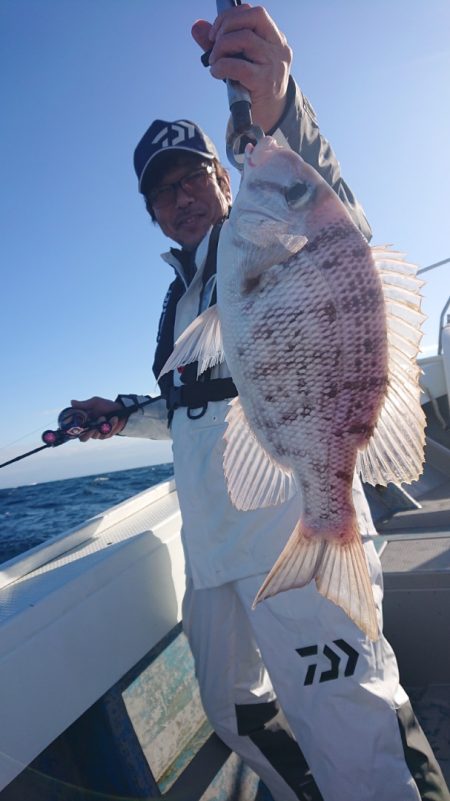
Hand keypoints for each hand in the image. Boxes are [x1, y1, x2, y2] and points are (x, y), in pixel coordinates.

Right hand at [70, 397, 125, 441]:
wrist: (120, 409)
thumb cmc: (106, 406)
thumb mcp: (95, 402)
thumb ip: (84, 404)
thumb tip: (71, 402)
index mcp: (84, 422)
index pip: (76, 431)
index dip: (75, 431)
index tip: (79, 426)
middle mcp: (89, 430)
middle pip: (84, 438)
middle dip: (89, 432)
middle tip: (93, 426)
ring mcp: (98, 433)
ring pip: (96, 436)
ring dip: (100, 426)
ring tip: (104, 417)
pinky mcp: (107, 435)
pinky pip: (106, 434)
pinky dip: (110, 425)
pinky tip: (114, 418)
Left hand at [192, 4, 291, 133]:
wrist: (268, 118)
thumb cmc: (252, 87)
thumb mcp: (239, 60)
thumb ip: (219, 43)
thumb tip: (197, 26)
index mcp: (275, 39)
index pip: (254, 12)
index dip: (231, 16)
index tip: (216, 32)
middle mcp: (278, 48)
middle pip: (254, 16)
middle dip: (227, 24)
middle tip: (214, 42)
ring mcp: (274, 64)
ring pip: (245, 38)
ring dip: (221, 47)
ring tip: (214, 61)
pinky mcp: (265, 82)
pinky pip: (239, 66)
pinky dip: (221, 66)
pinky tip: (216, 73)